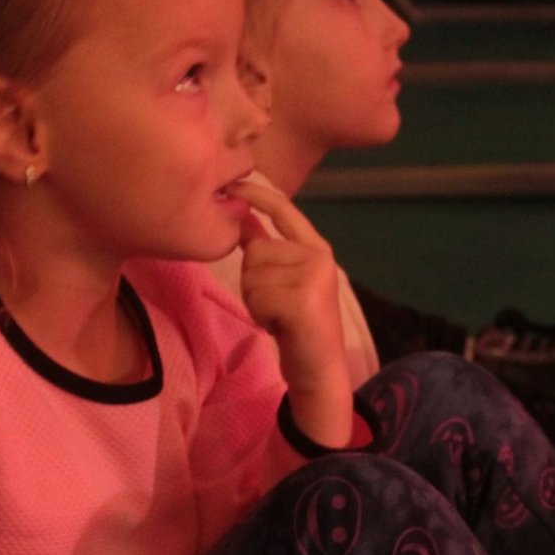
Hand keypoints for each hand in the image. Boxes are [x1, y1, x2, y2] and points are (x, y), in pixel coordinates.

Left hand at [231, 182, 354, 446]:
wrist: (320, 370)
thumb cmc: (298, 326)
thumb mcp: (284, 282)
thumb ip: (268, 249)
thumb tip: (242, 218)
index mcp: (315, 248)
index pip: (283, 209)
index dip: (256, 194)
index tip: (233, 185)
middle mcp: (318, 257)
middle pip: (256, 251)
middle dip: (253, 281)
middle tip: (276, 305)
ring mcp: (313, 277)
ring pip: (253, 276)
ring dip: (256, 302)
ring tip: (279, 317)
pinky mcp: (303, 300)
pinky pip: (258, 298)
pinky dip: (261, 317)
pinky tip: (280, 327)